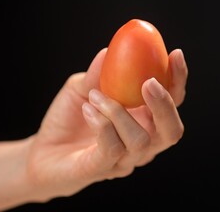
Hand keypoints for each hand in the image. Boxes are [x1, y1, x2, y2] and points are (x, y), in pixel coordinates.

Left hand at [25, 48, 187, 200]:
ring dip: (119, 112)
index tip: (175, 55)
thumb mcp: (81, 89)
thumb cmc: (68, 119)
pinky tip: (88, 110)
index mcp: (145, 119)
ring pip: (140, 140)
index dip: (178, 80)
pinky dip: (102, 124)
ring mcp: (125, 160)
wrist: (40, 152)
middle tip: (149, 82)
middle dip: (165, 105)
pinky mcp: (103, 169)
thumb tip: (109, 51)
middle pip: (171, 131)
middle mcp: (143, 143)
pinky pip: (113, 148)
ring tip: (95, 96)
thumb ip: (98, 74)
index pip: (173, 102)